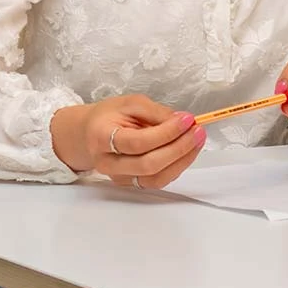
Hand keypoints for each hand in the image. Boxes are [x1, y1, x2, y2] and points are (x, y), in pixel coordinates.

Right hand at [51, 94, 205, 187]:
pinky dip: (177, 166)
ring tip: (197, 139)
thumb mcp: (131, 103)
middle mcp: (108, 163)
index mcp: (102, 138)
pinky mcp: (131, 183)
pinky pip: (158, 181)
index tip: (187, 119)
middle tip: (197, 131)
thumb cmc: (110, 116)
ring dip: (182, 160)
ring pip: (156, 178)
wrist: (90, 133)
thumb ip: (157, 113)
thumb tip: (182, 121)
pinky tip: (188, 150)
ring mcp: (119, 177)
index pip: (137, 142)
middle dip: (178, 148)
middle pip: (148, 165)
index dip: (166, 133)